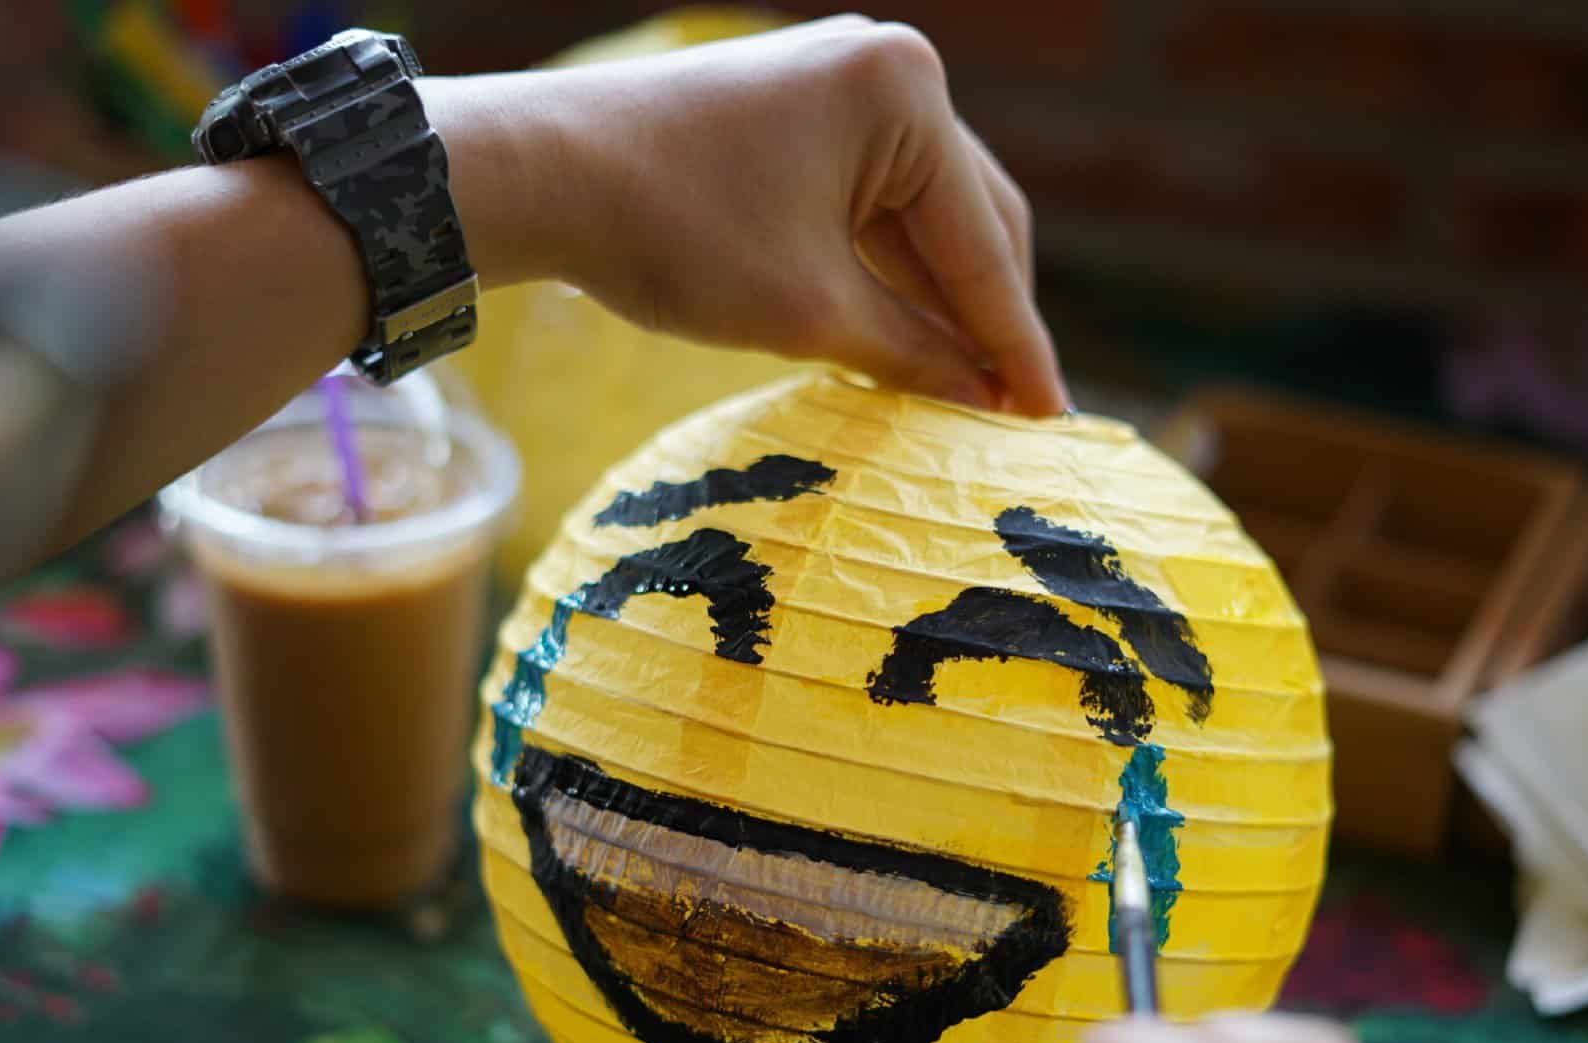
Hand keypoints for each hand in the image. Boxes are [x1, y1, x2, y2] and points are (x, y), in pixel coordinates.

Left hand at [434, 17, 1065, 415]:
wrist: (539, 175)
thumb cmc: (675, 233)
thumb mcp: (809, 311)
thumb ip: (912, 356)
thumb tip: (984, 402)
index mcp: (906, 96)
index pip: (982, 244)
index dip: (1016, 346)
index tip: (1048, 423)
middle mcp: (887, 73)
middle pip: (971, 221)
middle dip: (987, 321)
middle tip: (1011, 416)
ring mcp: (839, 89)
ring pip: (920, 220)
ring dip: (939, 305)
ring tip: (963, 395)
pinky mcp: (797, 119)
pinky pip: (870, 209)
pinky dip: (887, 277)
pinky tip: (903, 345)